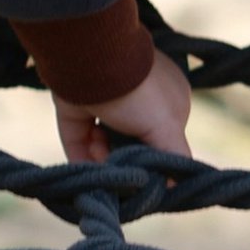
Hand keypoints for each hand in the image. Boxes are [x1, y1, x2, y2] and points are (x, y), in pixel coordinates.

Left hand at [55, 48, 192, 163]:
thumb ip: (174, 159)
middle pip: (131, 148)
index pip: (161, 143)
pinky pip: (79, 143)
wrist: (92, 64)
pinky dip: (82, 157)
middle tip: (118, 163)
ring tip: (100, 149)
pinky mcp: (75, 111)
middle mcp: (136, 103)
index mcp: (167, 101)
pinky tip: (89, 154)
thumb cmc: (139, 94)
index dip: (151, 160)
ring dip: (102, 159)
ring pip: (104, 148)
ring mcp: (104, 105)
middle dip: (124, 161)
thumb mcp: (169, 128)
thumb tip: (174, 186)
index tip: (143, 174)